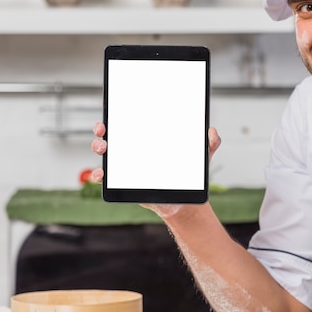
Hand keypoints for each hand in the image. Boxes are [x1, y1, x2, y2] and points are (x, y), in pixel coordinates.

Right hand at [90, 122, 221, 217]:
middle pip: (111, 134)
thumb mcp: (200, 156)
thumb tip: (213, 132)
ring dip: (98, 147)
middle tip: (104, 129)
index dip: (119, 113)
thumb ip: (209, 143)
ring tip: (103, 149)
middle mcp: (132, 149)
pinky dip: (98, 174)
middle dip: (102, 129)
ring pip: (105, 153)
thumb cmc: (187, 174)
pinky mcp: (122, 182)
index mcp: (148, 137)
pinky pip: (105, 177)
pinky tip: (100, 174)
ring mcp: (125, 165)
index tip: (114, 109)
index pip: (130, 121)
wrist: (183, 201)